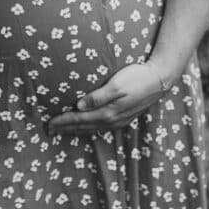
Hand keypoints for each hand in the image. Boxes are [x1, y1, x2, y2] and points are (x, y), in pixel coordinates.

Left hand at [48, 62, 166, 135]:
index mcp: (108, 112)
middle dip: (65, 129)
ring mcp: (119, 121)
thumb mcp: (117, 84)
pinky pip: (100, 127)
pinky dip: (88, 128)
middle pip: (83, 127)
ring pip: (92, 129)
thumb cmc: (137, 77)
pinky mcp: (124, 118)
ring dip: (76, 130)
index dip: (63, 122)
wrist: (159, 80)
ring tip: (62, 131)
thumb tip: (79, 106)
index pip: (79, 119)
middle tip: (49, 131)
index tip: (49, 124)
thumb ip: (98, 96)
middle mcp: (112, 120)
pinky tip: (86, 127)